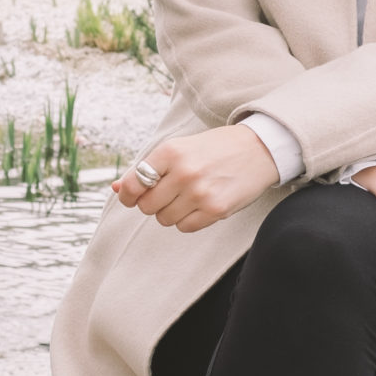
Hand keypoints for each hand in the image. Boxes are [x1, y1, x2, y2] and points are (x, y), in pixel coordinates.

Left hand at [114, 126, 277, 230]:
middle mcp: (183, 172)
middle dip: (153, 203)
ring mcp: (199, 193)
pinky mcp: (215, 209)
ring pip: (164, 219)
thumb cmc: (215, 148)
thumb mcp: (179, 148)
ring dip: (171, 212)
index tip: (132, 196)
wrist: (259, 148)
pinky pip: (185, 227)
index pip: (132, 184)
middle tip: (169, 193)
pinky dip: (188, 220)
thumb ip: (147, 168)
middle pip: (147, 206)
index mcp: (170, 151)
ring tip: (188, 196)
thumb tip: (116, 188)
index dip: (128, 195)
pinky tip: (200, 204)